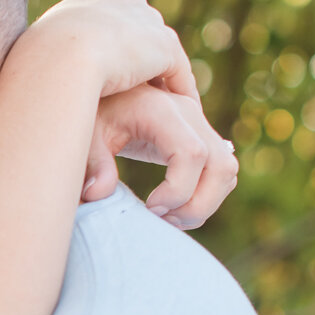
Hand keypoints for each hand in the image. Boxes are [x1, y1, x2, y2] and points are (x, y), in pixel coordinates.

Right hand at [27, 0, 197, 100]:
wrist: (61, 60)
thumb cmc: (37, 66)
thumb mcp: (32, 61)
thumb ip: (42, 67)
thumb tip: (28, 88)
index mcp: (87, 1)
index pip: (106, 16)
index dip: (108, 43)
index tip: (108, 72)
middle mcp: (120, 0)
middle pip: (138, 27)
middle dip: (141, 54)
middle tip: (142, 91)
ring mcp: (145, 20)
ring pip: (160, 50)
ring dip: (163, 75)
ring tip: (167, 106)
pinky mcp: (164, 45)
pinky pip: (177, 71)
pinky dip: (180, 91)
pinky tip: (181, 114)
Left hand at [81, 85, 238, 229]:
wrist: (109, 95)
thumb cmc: (95, 113)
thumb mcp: (87, 134)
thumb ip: (93, 164)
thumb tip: (97, 194)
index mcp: (161, 110)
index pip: (192, 154)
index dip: (178, 190)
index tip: (150, 207)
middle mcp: (189, 114)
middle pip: (221, 167)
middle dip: (197, 206)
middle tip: (161, 220)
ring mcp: (201, 125)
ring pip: (227, 172)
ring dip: (204, 205)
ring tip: (167, 217)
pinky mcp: (204, 138)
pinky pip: (222, 173)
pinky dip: (207, 197)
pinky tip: (174, 208)